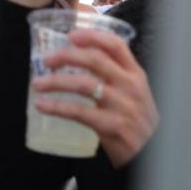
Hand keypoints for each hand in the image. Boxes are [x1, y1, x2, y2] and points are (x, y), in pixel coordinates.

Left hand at [32, 29, 158, 167]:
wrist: (153, 154)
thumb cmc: (138, 121)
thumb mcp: (135, 94)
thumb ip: (116, 78)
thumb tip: (81, 62)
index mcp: (137, 74)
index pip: (116, 45)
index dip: (92, 36)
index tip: (71, 35)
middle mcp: (131, 86)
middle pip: (96, 60)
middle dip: (67, 56)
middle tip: (47, 60)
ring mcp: (123, 106)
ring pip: (84, 84)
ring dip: (56, 81)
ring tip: (37, 83)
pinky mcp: (112, 126)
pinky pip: (79, 112)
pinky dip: (57, 107)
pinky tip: (42, 105)